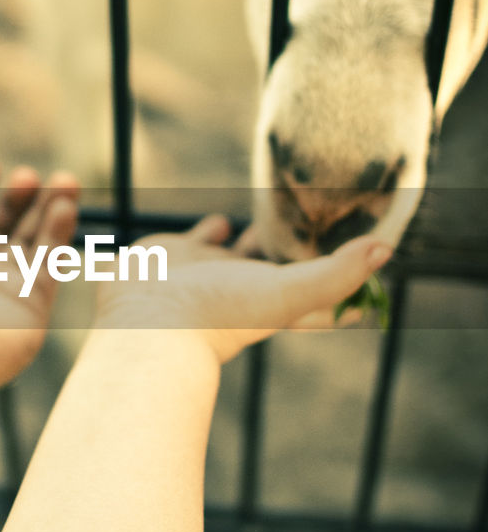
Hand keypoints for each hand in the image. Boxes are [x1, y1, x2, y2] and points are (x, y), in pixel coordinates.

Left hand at [0, 134, 78, 398]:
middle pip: (2, 224)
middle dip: (18, 197)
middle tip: (29, 174)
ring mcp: (4, 289)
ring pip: (33, 240)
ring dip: (48, 209)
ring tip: (64, 179)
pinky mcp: (32, 307)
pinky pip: (51, 264)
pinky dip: (60, 233)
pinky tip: (65, 205)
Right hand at [93, 216, 391, 361]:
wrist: (146, 319)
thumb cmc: (220, 314)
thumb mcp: (289, 294)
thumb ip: (337, 274)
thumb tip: (386, 250)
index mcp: (271, 294)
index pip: (318, 283)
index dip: (343, 270)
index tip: (368, 249)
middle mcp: (242, 283)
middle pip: (281, 263)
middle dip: (299, 244)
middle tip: (324, 217)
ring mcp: (207, 268)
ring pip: (241, 248)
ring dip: (257, 233)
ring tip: (277, 212)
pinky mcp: (175, 253)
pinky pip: (201, 234)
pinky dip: (213, 226)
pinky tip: (223, 219)